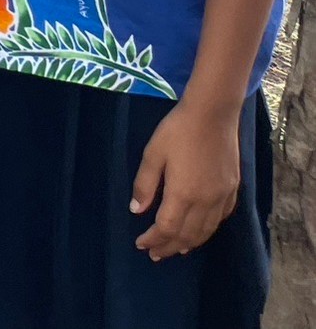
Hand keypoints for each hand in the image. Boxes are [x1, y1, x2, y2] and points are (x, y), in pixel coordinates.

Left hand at [134, 96, 241, 259]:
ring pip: (206, 230)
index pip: (167, 227)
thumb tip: (136, 210)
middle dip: (169, 247)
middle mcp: (206, 202)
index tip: (141, 244)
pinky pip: (220, 219)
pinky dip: (208, 230)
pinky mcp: (233, 190)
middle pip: (187, 234)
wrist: (213, 115)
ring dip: (189, 243)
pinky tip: (200, 231)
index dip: (153, 239)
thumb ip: (145, 184)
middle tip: (155, 254)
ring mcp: (222, 197)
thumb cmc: (177, 131)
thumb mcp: (153, 154)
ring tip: (176, 249)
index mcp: (183, 194)